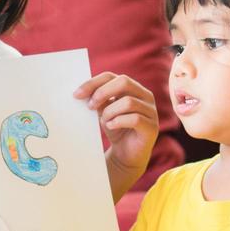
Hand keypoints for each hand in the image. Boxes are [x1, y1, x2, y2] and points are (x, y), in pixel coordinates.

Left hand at [74, 73, 157, 187]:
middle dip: (102, 92)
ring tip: (105, 121)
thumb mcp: (104, 111)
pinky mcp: (152, 127)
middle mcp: (145, 96)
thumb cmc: (116, 128)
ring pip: (128, 102)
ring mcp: (151, 111)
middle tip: (90, 106)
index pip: (111, 76)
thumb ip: (99, 99)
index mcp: (132, 87)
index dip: (93, 83)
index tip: (77, 95)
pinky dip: (119, 122)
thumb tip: (83, 92)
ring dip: (110, 112)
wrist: (126, 154)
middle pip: (124, 82)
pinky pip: (135, 119)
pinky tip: (111, 127)